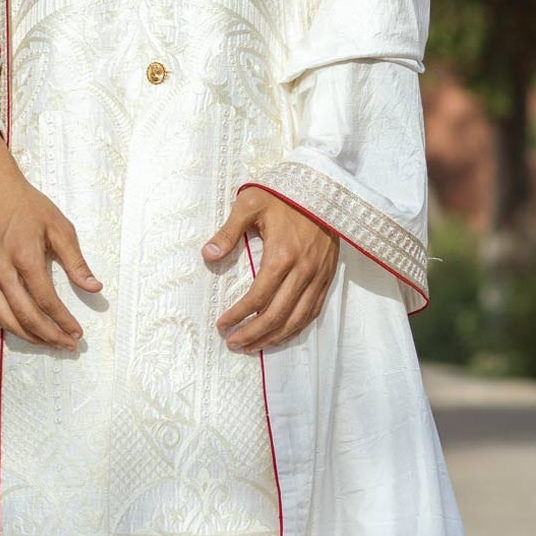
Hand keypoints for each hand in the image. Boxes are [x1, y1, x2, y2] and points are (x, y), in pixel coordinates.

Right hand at [0, 135, 101, 348]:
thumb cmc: (27, 205)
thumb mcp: (59, 227)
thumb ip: (76, 261)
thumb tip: (94, 287)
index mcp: (25, 257)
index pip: (46, 300)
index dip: (63, 321)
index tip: (78, 333)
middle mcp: (1, 270)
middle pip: (25, 316)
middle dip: (48, 335)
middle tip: (67, 344)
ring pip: (4, 319)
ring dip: (27, 336)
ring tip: (47, 342)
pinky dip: (6, 324)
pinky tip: (21, 328)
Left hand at [203, 188, 337, 352]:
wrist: (323, 188)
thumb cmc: (283, 195)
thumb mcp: (250, 203)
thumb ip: (228, 231)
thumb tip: (208, 255)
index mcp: (282, 255)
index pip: (257, 298)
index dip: (238, 316)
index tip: (222, 325)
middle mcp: (303, 271)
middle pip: (276, 316)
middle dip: (253, 334)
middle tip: (233, 343)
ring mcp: (318, 276)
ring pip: (297, 319)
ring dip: (274, 337)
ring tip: (252, 347)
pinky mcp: (327, 277)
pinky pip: (313, 311)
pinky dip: (296, 328)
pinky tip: (281, 334)